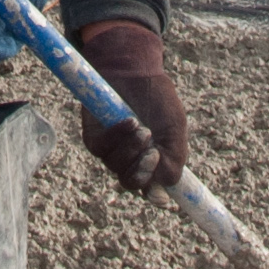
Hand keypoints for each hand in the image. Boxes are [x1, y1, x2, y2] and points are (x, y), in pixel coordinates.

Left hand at [71, 18, 187, 191]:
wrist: (135, 68)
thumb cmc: (157, 97)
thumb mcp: (175, 126)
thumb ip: (175, 156)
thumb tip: (167, 183)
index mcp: (153, 160)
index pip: (153, 189)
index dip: (156, 197)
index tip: (162, 200)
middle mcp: (131, 159)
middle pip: (132, 183)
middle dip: (142, 173)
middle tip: (152, 153)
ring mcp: (111, 150)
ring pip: (118, 168)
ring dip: (132, 150)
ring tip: (142, 127)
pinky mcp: (94, 138)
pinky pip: (102, 148)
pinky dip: (117, 137)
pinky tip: (129, 121)